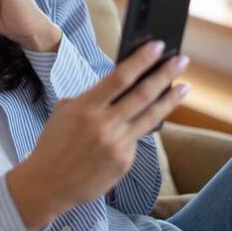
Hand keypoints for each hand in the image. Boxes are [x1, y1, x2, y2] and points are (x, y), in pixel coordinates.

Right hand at [6, 41, 190, 229]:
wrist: (48, 184)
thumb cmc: (54, 144)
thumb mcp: (65, 113)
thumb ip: (91, 99)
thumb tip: (119, 86)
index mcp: (86, 108)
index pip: (120, 77)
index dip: (142, 60)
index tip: (157, 46)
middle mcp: (104, 125)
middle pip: (143, 94)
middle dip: (165, 74)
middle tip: (181, 61)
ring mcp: (117, 145)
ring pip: (151, 117)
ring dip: (170, 99)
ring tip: (184, 87)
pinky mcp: (124, 162)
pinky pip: (137, 138)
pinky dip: (140, 127)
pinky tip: (144, 121)